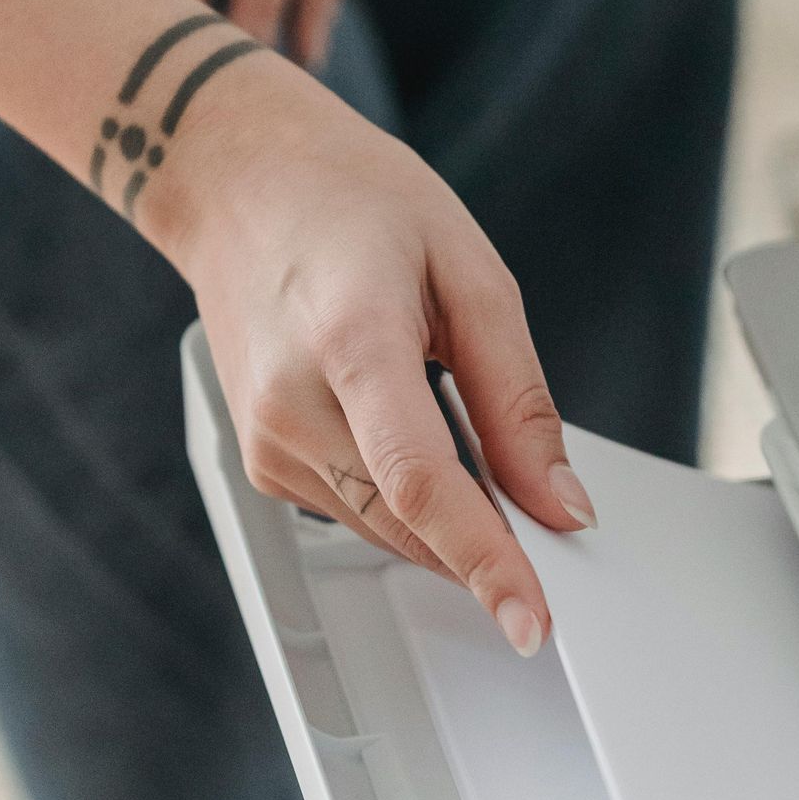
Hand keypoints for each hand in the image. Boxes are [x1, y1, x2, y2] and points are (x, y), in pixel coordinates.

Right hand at [144, 51, 596, 650]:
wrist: (239, 181)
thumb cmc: (351, 202)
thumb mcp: (470, 272)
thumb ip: (518, 399)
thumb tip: (559, 503)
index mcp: (353, 340)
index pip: (422, 482)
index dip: (484, 559)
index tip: (531, 619)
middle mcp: (292, 403)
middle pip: (409, 523)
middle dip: (487, 547)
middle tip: (547, 524)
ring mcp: (267, 439)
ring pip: (386, 531)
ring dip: (449, 520)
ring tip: (463, 427)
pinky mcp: (262, 462)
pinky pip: (357, 512)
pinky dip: (406, 500)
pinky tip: (412, 429)